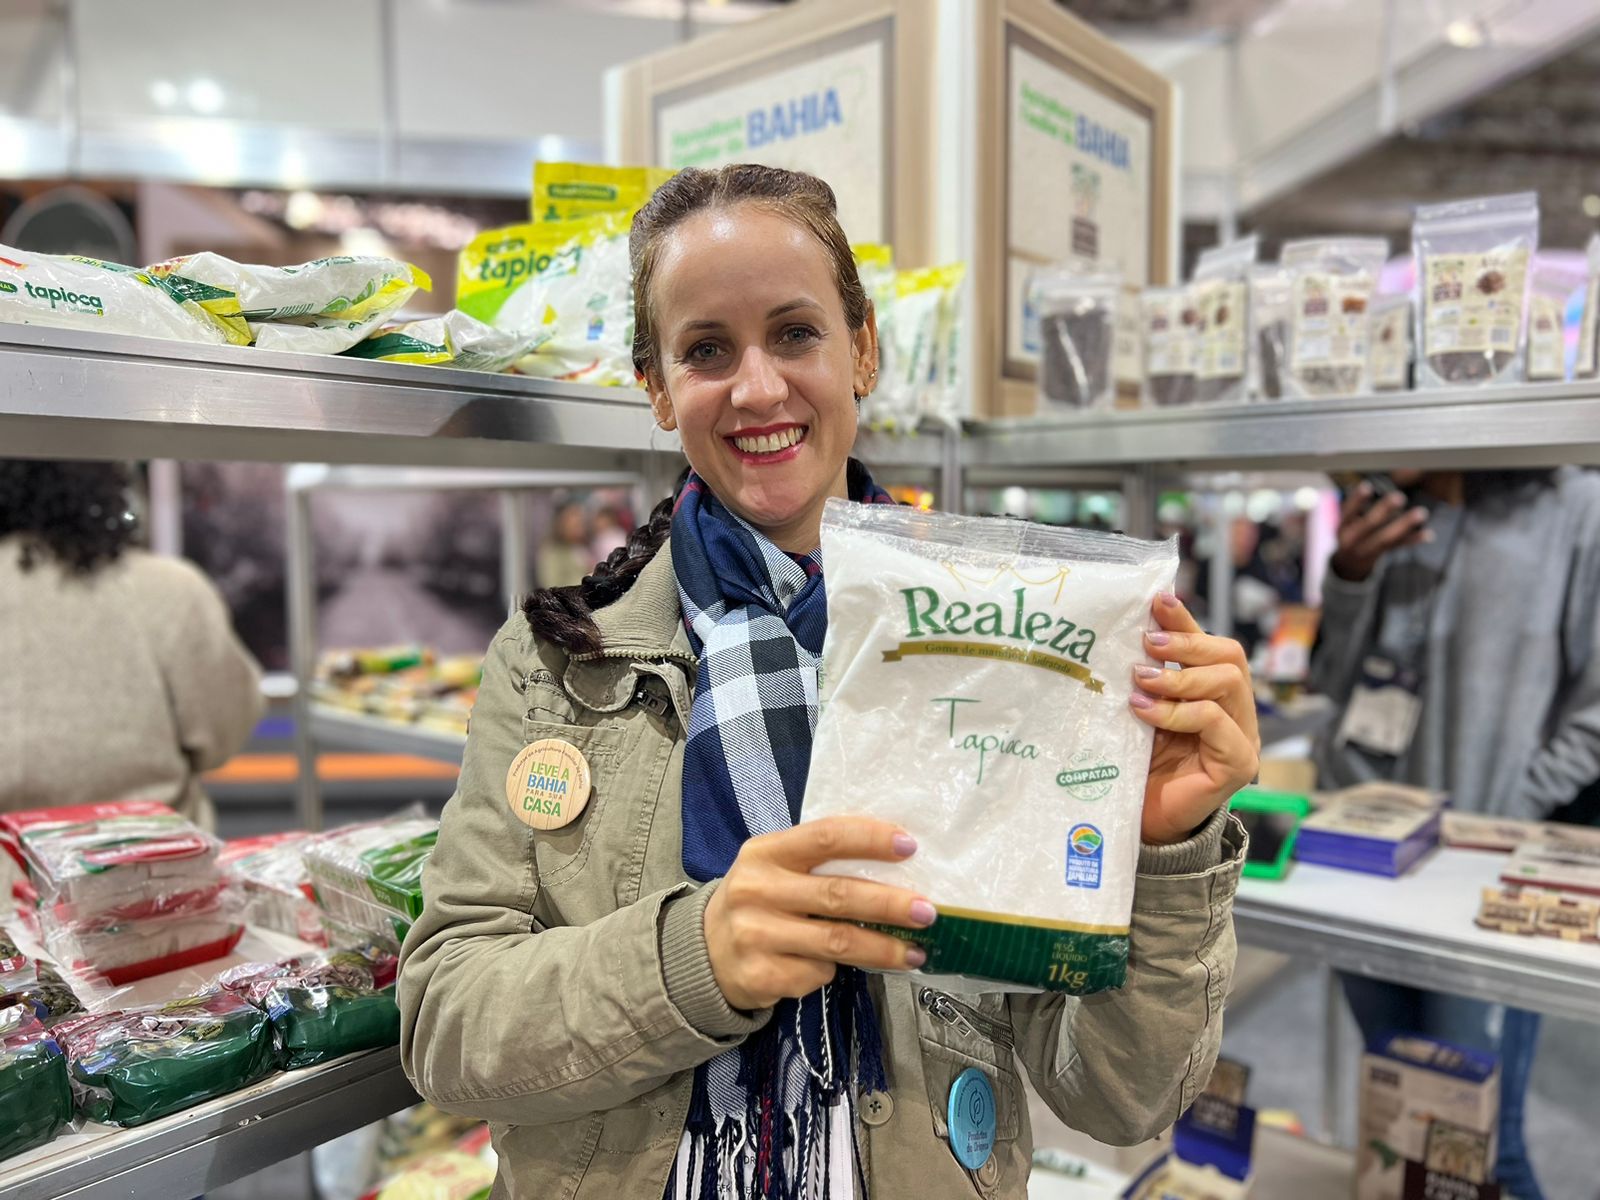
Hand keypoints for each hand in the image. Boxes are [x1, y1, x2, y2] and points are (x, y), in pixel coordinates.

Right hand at [704, 817, 932, 1010]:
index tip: (910, 847)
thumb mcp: (774, 868)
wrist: (703, 952)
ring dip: (883, 948)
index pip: (825, 837)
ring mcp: (755, 935)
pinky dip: (835, 972)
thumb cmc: (758, 901)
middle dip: (890, 903)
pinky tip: (840, 969)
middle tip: (926, 911)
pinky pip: (817, 974)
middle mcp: (757, 890)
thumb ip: (818, 862)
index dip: (870, 840)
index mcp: (766, 852)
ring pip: (837, 942)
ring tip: (915, 951)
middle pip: (838, 895)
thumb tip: (895, 866)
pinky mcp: (760, 975)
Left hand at [1128, 593, 1260, 845]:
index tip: (1156, 599)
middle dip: (1187, 642)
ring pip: (1228, 682)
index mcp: (1215, 694)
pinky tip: (1144, 711)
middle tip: (1147, 642)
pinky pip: (1216, 722)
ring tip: (1140, 679)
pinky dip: (1178, 711)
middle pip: (1230, 656)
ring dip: (1179, 676)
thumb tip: (1128, 631)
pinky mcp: (1238, 764)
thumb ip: (1146, 677)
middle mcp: (1236, 712)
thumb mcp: (1141, 710)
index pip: (1210, 644)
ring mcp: (1242, 738)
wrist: (1142, 822)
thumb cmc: (1139, 766)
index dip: (1186, 620)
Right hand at [1329, 483, 1429, 582]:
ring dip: (1404, 525)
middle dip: (1384, 510)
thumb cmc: (1348, 533)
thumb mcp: (1341, 522)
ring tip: (1421, 513)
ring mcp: (1366, 549)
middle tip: (1399, 497)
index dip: (1356, 500)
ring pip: (1386, 538)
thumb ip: (1353, 507)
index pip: (1348, 512)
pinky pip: (1397, 546)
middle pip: (1369, 525)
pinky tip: (1428, 534)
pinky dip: (1413, 539)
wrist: (1345, 564)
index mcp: (1342, 527)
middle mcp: (1352, 540)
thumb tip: (1365, 485)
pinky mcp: (1380, 555)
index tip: (1367, 486)